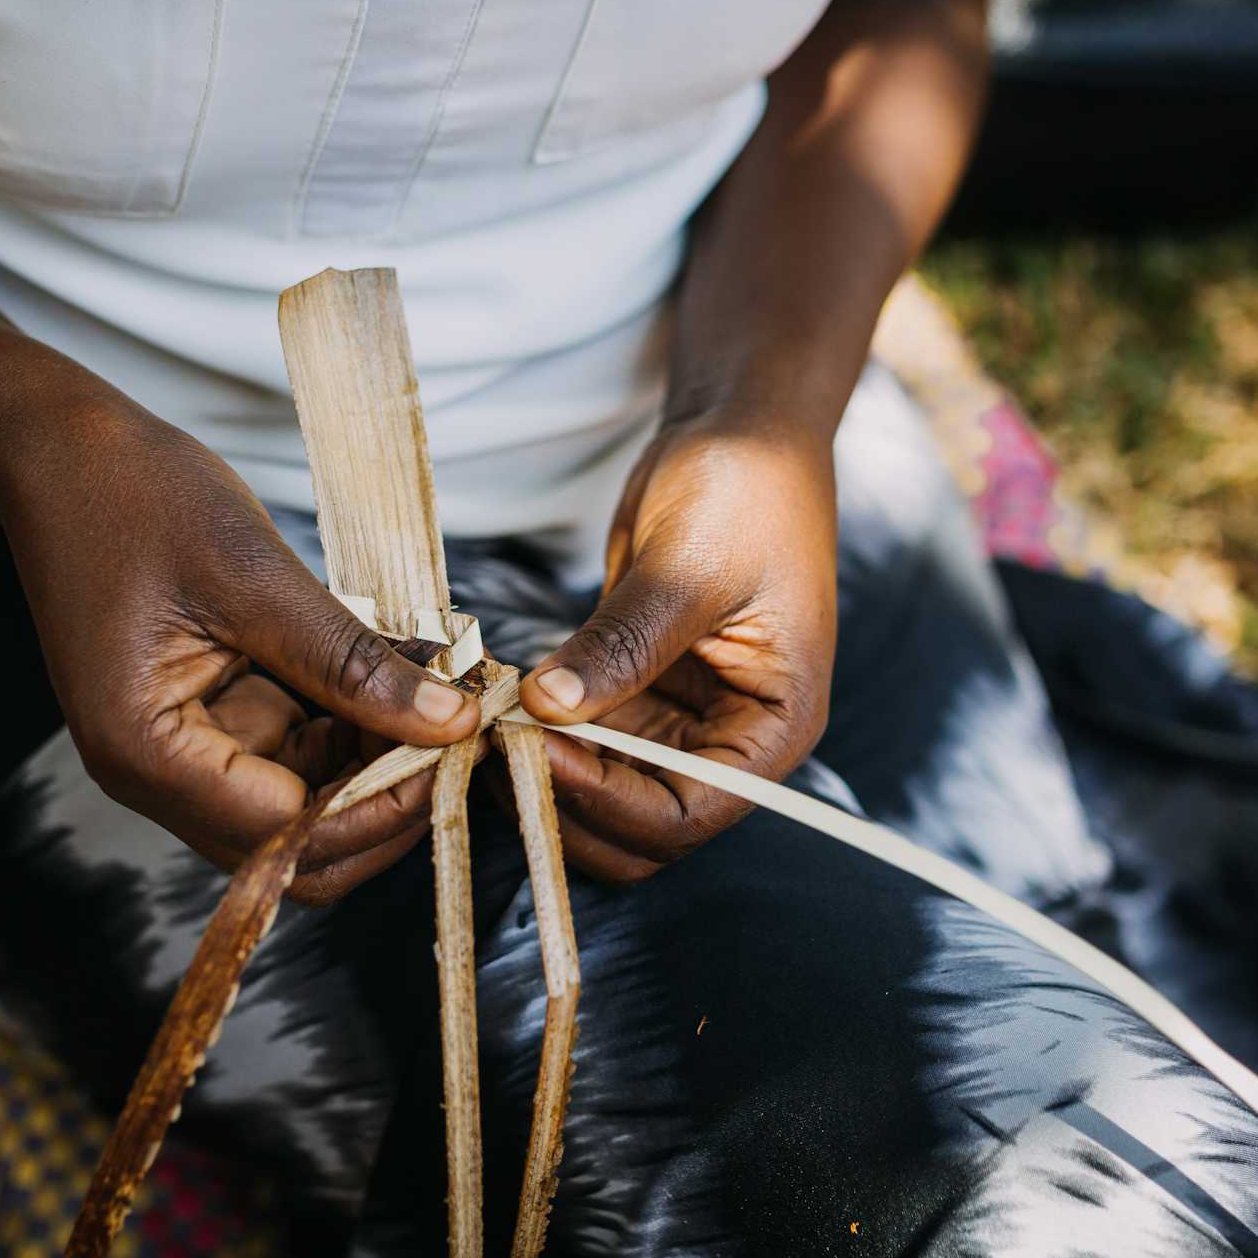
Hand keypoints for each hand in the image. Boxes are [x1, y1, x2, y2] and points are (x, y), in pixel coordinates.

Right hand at [0, 381, 480, 905]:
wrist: (58, 448)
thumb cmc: (133, 494)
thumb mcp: (254, 574)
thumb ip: (349, 661)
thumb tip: (448, 721)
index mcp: (145, 752)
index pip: (289, 835)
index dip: (382, 804)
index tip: (457, 746)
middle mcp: (153, 774)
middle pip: (294, 848)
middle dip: (382, 801)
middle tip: (457, 730)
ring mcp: (175, 750)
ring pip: (300, 804)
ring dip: (371, 762)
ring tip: (441, 692)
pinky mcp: (200, 717)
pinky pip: (287, 752)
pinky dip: (345, 726)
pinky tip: (395, 673)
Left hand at [517, 425, 837, 882]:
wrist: (739, 432)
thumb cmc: (746, 489)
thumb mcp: (687, 566)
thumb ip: (623, 643)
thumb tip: (551, 708)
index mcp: (774, 727)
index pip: (688, 816)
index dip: (609, 801)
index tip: (537, 751)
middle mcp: (729, 740)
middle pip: (641, 825)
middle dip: (568, 798)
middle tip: (492, 745)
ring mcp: (678, 720)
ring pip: (603, 791)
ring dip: (543, 770)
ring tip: (484, 721)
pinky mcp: (635, 690)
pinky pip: (583, 739)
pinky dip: (540, 732)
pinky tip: (494, 699)